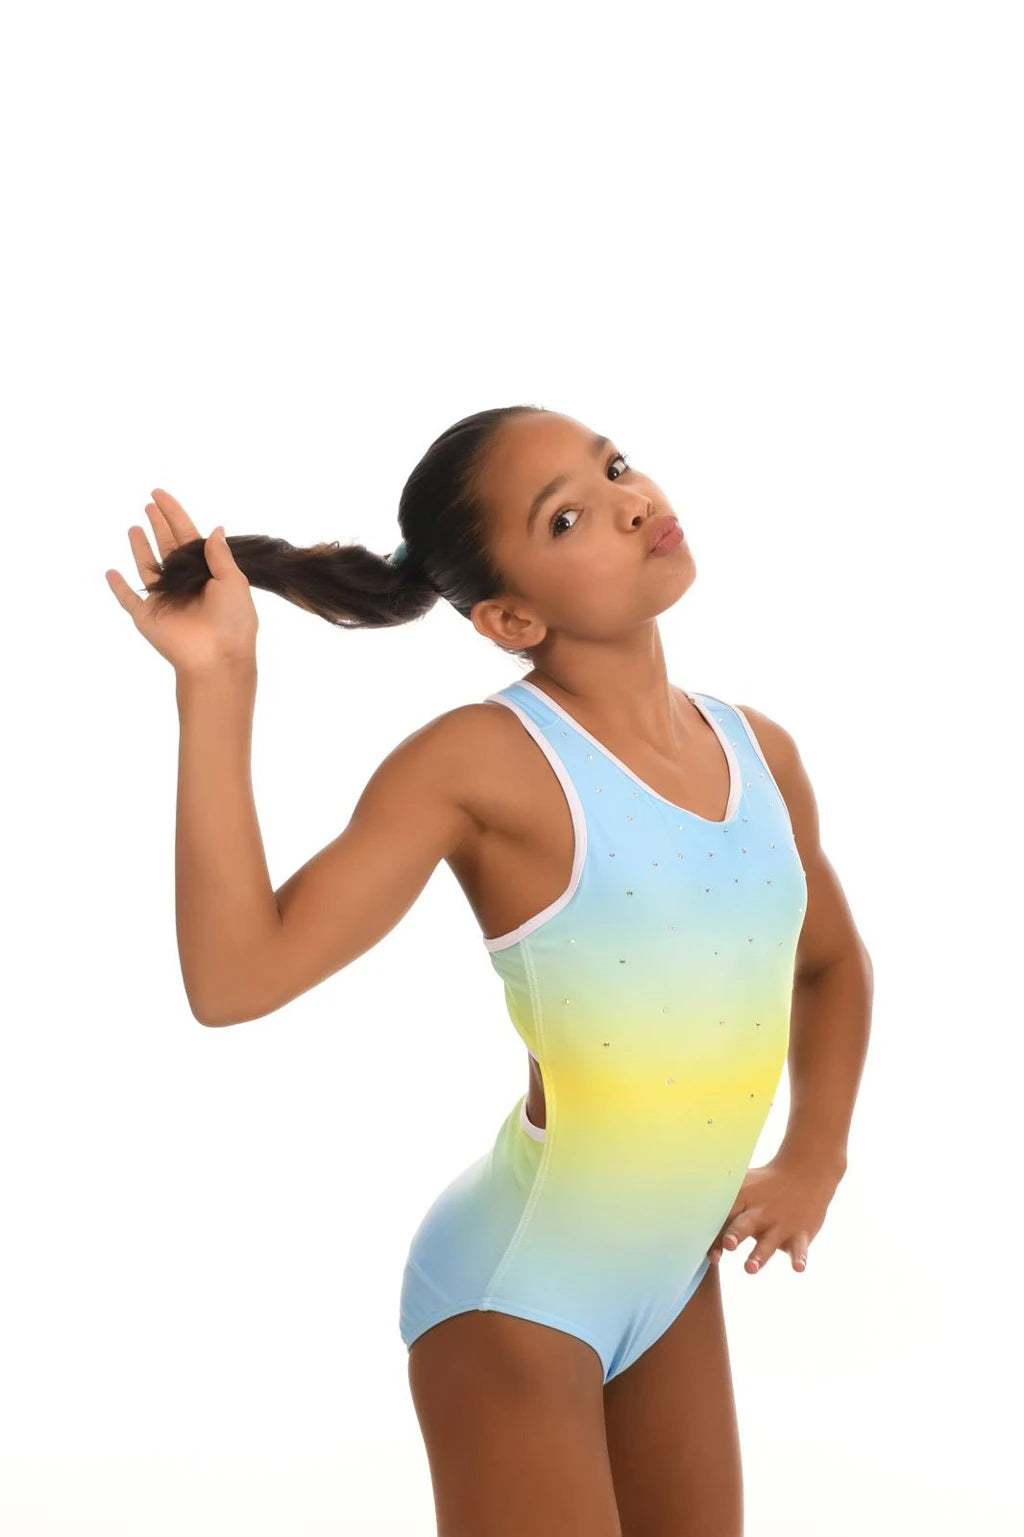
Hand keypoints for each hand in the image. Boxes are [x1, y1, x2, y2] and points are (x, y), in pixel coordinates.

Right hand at [105, 489, 257, 674]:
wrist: (217, 657)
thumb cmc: (233, 620)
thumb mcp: (233, 581)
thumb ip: (219, 555)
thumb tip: (216, 529)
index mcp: (206, 573)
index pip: (187, 537)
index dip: (175, 515)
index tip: (161, 495)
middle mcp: (184, 583)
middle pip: (167, 547)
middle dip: (159, 525)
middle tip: (150, 503)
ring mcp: (163, 599)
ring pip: (147, 567)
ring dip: (139, 547)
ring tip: (134, 527)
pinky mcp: (146, 616)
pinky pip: (127, 598)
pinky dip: (118, 586)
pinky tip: (111, 571)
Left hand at [706, 1151, 842, 1273]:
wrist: (806, 1172)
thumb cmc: (764, 1184)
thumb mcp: (742, 1184)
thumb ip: (717, 1199)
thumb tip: (683, 1204)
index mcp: (744, 1200)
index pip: (725, 1217)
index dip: (713, 1233)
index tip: (706, 1249)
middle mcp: (761, 1212)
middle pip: (744, 1225)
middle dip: (735, 1235)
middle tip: (728, 1244)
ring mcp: (781, 1224)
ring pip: (768, 1243)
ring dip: (758, 1256)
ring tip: (748, 1268)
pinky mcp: (801, 1233)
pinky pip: (799, 1248)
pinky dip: (799, 1258)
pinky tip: (798, 1268)